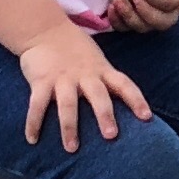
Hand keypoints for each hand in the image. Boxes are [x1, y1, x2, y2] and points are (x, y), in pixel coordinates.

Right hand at [20, 25, 152, 151]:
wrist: (44, 30)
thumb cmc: (74, 51)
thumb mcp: (96, 62)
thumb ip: (105, 81)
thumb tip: (121, 110)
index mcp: (101, 70)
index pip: (124, 85)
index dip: (136, 100)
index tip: (146, 117)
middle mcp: (85, 75)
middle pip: (98, 96)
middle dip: (104, 115)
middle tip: (110, 136)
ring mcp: (62, 78)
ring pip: (68, 104)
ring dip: (69, 127)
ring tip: (71, 148)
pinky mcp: (41, 80)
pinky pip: (37, 104)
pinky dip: (33, 123)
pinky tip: (32, 140)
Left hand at [106, 0, 178, 32]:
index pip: (171, 3)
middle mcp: (169, 7)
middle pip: (161, 23)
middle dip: (144, 13)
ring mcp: (152, 13)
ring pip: (143, 27)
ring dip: (128, 17)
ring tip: (117, 0)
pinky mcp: (135, 14)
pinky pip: (127, 27)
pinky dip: (117, 20)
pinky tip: (111, 6)